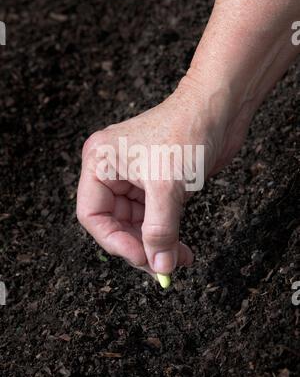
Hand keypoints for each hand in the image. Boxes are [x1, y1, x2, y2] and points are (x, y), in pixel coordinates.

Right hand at [76, 84, 245, 277]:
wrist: (219, 109)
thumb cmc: (187, 132)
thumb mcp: (167, 186)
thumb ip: (160, 230)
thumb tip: (160, 266)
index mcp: (99, 162)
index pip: (92, 214)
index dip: (115, 241)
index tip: (142, 259)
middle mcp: (112, 170)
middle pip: (115, 223)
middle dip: (139, 246)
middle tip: (161, 268)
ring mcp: (134, 177)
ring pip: (136, 223)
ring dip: (156, 244)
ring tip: (179, 260)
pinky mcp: (156, 182)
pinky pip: (154, 216)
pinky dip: (167, 234)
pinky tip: (181, 248)